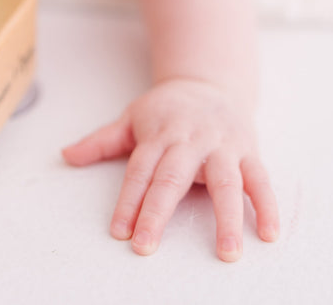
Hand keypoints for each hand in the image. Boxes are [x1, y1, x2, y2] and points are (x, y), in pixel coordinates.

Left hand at [62, 78, 278, 261]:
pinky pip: (260, 179)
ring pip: (224, 181)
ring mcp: (220, 146)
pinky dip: (266, 205)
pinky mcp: (248, 151)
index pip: (139, 172)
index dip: (128, 201)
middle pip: (171, 178)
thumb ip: (101, 141)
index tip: (119, 231)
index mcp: (158, 136)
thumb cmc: (166, 109)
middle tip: (146, 246)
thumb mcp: (131, 119)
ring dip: (226, 217)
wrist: (208, 81)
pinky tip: (266, 234)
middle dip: (158, 213)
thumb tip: (66, 155)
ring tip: (226, 252)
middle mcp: (189, 141)